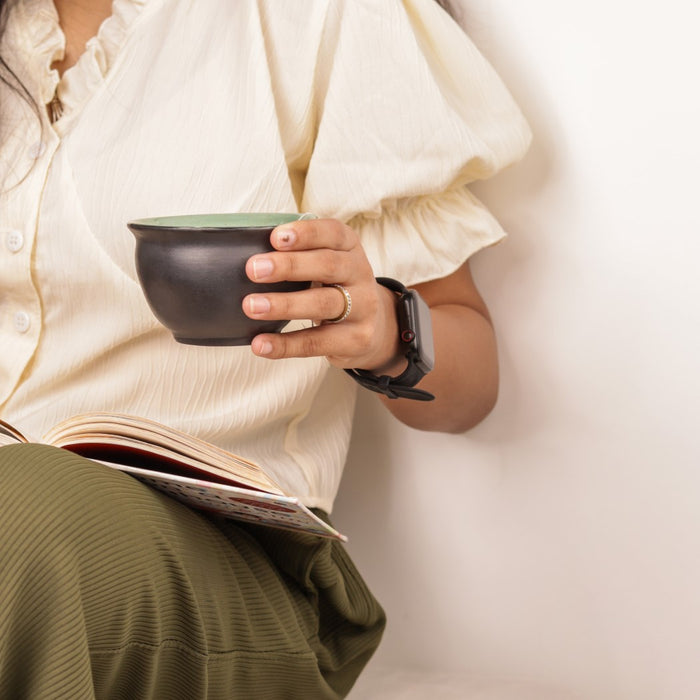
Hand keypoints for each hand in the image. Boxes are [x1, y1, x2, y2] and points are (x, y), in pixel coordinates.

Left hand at [243, 218, 401, 369]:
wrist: (375, 328)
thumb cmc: (335, 288)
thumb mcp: (327, 264)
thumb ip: (299, 256)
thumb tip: (249, 257)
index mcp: (350, 248)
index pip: (333, 233)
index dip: (306, 234)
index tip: (276, 237)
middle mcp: (360, 274)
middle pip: (328, 266)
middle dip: (288, 266)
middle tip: (253, 270)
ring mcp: (362, 308)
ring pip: (323, 304)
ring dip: (284, 304)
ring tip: (251, 306)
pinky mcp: (356, 339)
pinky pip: (317, 342)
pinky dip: (285, 344)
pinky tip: (260, 344)